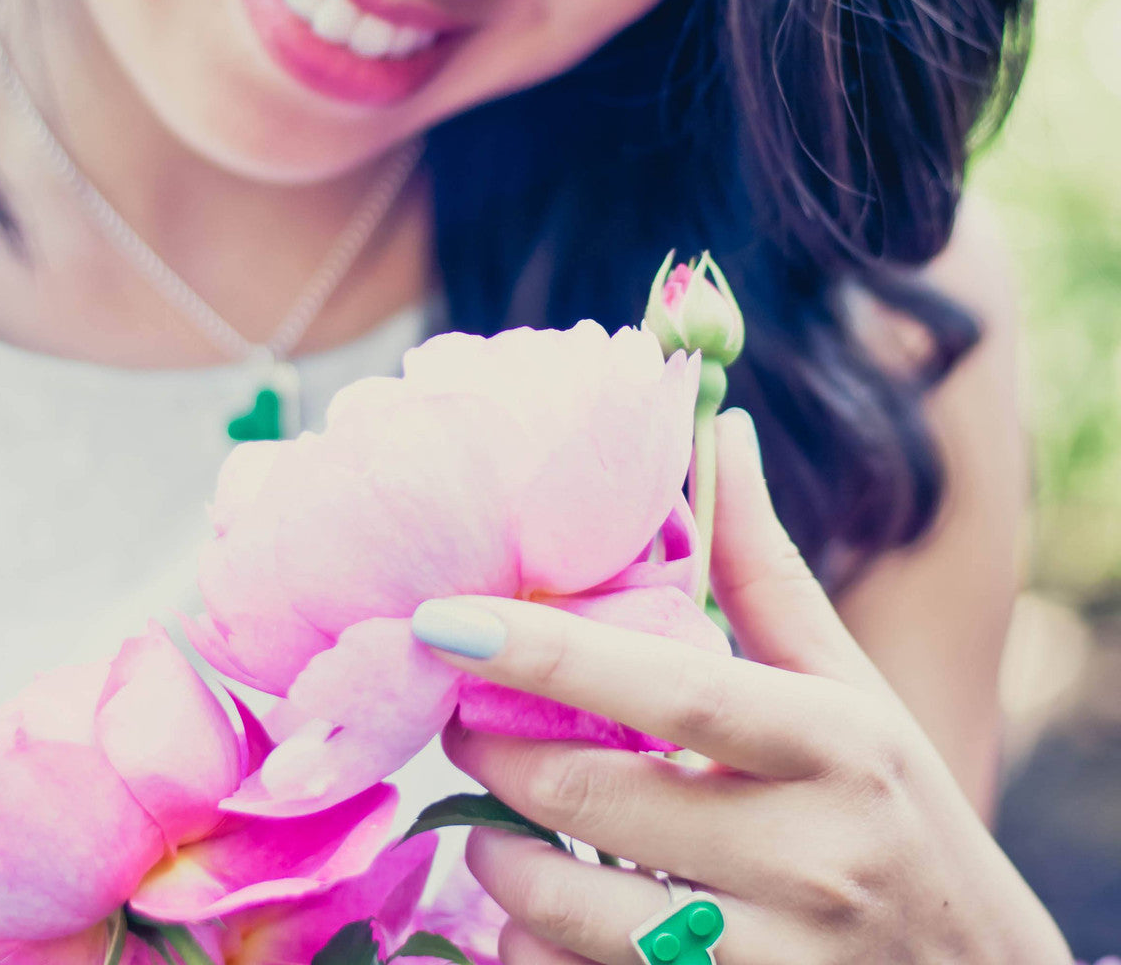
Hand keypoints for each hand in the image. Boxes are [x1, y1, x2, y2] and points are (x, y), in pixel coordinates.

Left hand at [417, 409, 1072, 964]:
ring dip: (500, 860)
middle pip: (592, 801)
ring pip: (572, 915)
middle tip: (461, 722)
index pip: (670, 692)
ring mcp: (778, 961)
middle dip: (493, 758)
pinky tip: (536, 915)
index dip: (546, 657)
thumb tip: (720, 433)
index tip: (443, 620)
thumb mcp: (852, 691)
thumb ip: (768, 570)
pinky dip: (533, 950)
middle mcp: (812, 856)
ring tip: (494, 824)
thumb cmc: (902, 812)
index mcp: (835, 744)